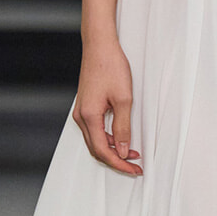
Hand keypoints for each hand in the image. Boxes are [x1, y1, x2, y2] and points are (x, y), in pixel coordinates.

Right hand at [74, 37, 142, 174]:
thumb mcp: (124, 99)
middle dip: (116, 160)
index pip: (103, 151)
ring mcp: (81, 112)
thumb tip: (123, 150)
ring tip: (132, 152)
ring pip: (95, 141)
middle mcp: (81, 117)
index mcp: (89, 117)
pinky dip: (107, 139)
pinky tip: (120, 138)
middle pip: (96, 150)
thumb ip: (123, 127)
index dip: (120, 163)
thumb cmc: (110, 67)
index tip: (134, 169)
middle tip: (135, 166)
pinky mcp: (85, 107)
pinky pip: (94, 131)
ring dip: (112, 150)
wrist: (99, 46)